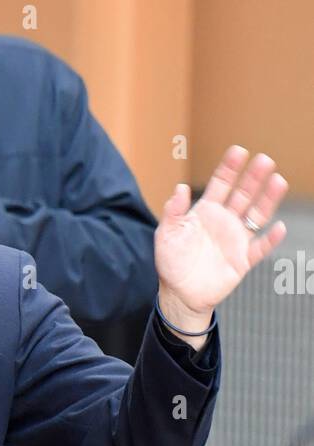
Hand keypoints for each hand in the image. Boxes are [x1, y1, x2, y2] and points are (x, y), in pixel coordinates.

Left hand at [155, 147, 287, 342]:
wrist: (179, 294)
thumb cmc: (171, 262)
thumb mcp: (166, 234)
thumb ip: (173, 211)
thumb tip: (180, 188)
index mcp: (206, 212)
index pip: (221, 184)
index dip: (230, 168)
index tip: (239, 151)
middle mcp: (224, 221)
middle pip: (243, 194)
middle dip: (253, 177)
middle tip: (265, 160)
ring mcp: (236, 239)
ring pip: (256, 215)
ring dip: (267, 199)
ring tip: (278, 181)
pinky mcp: (242, 260)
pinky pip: (260, 248)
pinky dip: (271, 239)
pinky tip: (280, 228)